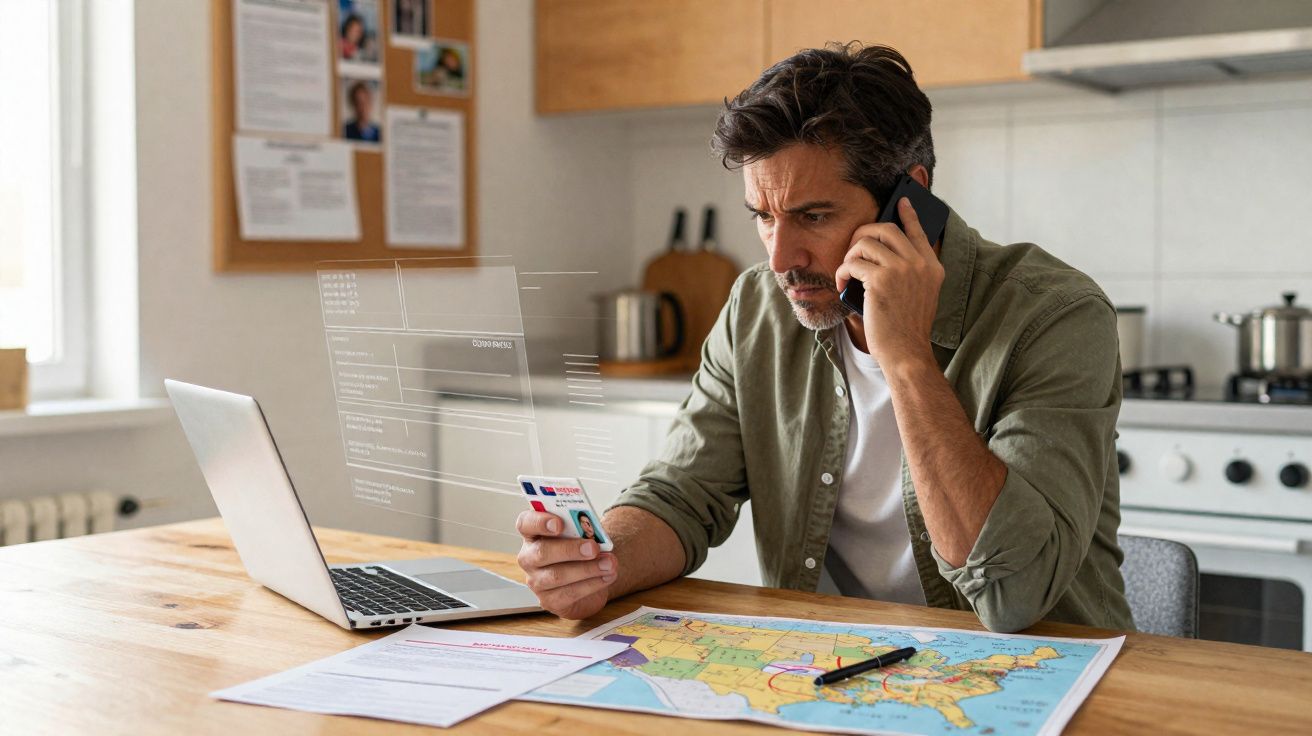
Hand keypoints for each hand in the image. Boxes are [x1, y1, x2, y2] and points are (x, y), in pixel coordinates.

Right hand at [515, 511, 616, 619]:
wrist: (587, 580)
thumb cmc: (580, 550)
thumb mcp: (580, 535)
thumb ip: (581, 530)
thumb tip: (594, 532)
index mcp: (533, 534)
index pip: (525, 523)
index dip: (539, 522)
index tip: (559, 523)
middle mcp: (529, 557)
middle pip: (542, 552)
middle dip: (570, 550)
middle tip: (593, 547)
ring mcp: (536, 581)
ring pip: (557, 576)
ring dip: (587, 569)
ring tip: (609, 564)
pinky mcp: (549, 601)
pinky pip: (569, 594)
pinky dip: (592, 584)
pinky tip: (607, 577)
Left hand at [834, 197, 943, 368]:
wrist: (906, 352)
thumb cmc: (906, 327)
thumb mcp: (920, 294)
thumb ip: (911, 271)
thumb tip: (884, 251)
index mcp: (932, 266)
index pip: (919, 231)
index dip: (908, 214)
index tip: (901, 202)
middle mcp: (920, 264)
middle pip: (886, 229)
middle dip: (862, 234)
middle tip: (852, 250)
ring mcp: (902, 270)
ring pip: (865, 243)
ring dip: (849, 257)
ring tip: (846, 274)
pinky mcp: (881, 280)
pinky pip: (852, 263)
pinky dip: (842, 272)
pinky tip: (841, 285)